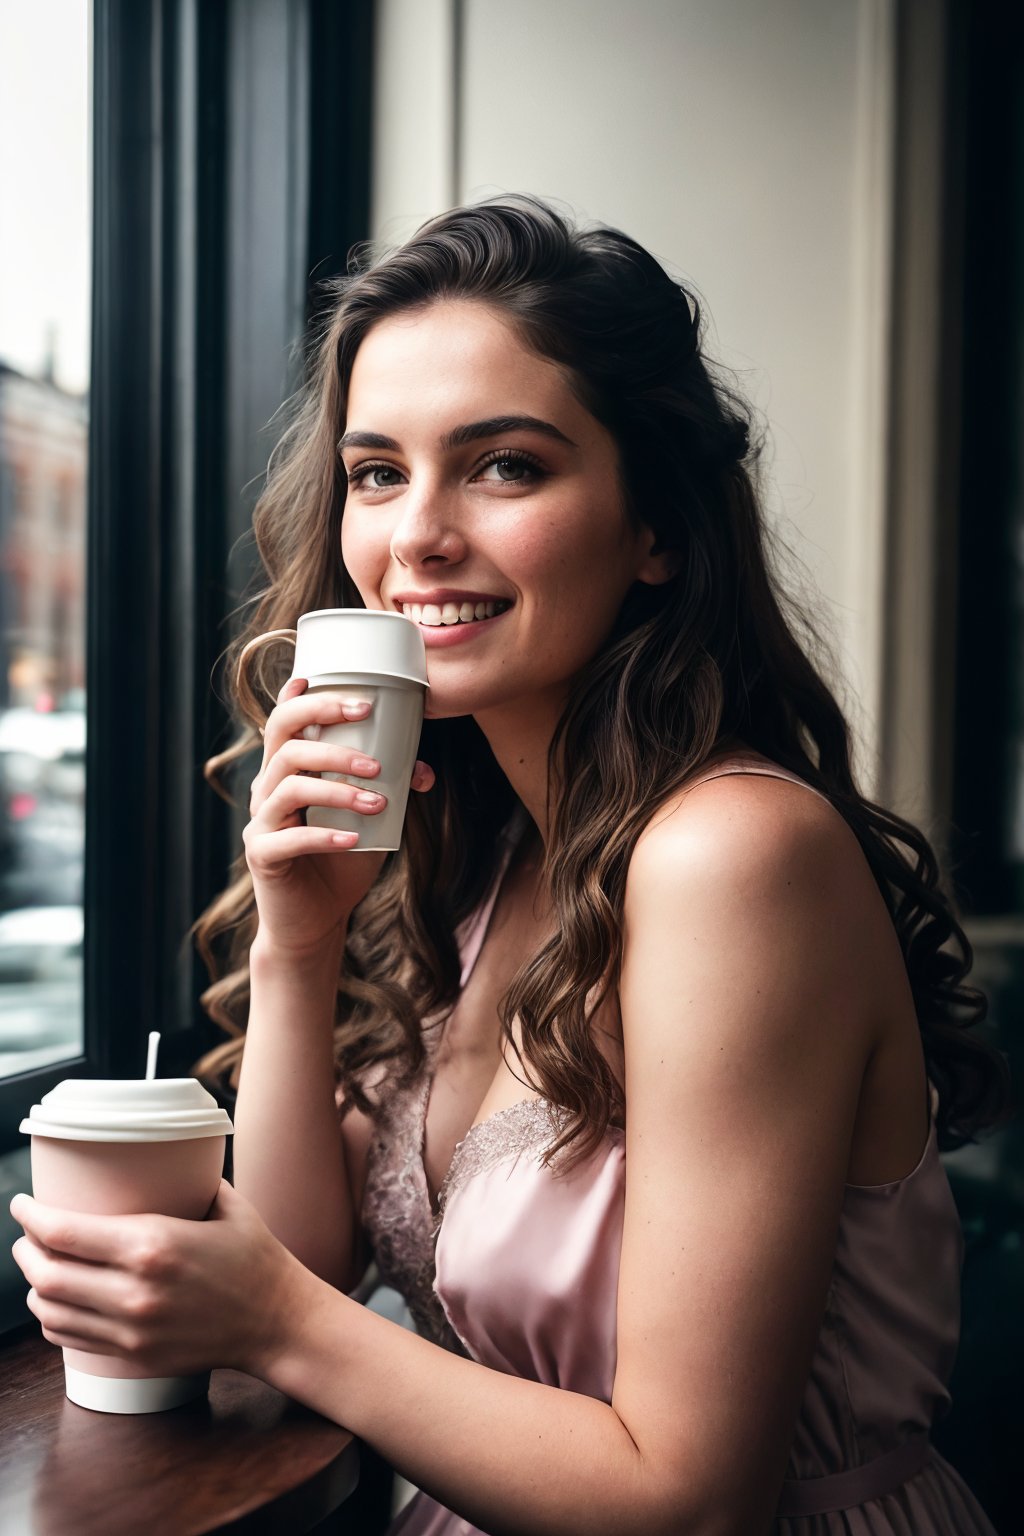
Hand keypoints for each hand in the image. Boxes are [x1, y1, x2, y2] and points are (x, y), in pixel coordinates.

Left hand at [9, 1179, 305, 1379]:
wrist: (276, 1322)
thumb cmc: (256, 1259)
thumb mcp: (226, 1205)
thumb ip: (190, 1182)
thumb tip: (165, 1157)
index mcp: (153, 1245)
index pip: (65, 1233)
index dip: (32, 1216)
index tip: (22, 1203)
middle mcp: (134, 1291)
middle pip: (47, 1274)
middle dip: (25, 1251)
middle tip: (27, 1235)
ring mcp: (131, 1329)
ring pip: (51, 1311)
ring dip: (35, 1286)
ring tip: (39, 1267)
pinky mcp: (134, 1354)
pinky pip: (71, 1339)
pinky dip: (53, 1319)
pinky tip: (58, 1302)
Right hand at [245, 676, 434, 957]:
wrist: (315, 920)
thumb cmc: (341, 862)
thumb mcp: (369, 821)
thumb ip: (388, 791)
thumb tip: (423, 770)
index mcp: (287, 770)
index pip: (286, 719)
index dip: (310, 697)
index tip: (353, 693)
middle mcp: (267, 787)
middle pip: (283, 737)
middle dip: (327, 724)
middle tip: (370, 730)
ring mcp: (261, 820)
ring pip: (290, 784)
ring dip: (338, 787)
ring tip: (378, 799)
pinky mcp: (262, 855)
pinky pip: (289, 837)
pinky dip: (325, 835)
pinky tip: (354, 839)